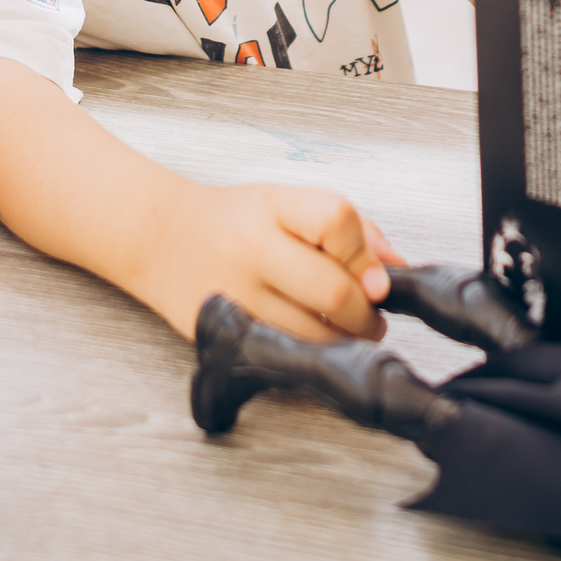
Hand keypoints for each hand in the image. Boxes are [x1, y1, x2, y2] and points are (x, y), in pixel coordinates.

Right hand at [140, 183, 395, 342]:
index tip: (377, 276)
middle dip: (367, 314)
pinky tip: (308, 341)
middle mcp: (251, 249)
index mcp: (273, 206)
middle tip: (370, 316)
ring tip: (342, 330)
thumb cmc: (236, 221)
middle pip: (334, 292)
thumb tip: (399, 269)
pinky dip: (309, 356)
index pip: (336, 221)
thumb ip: (351, 230)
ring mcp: (234, 296)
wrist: (161, 239)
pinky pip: (285, 356)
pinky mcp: (222, 334)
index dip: (367, 255)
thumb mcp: (290, 203)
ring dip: (343, 341)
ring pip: (314, 337)